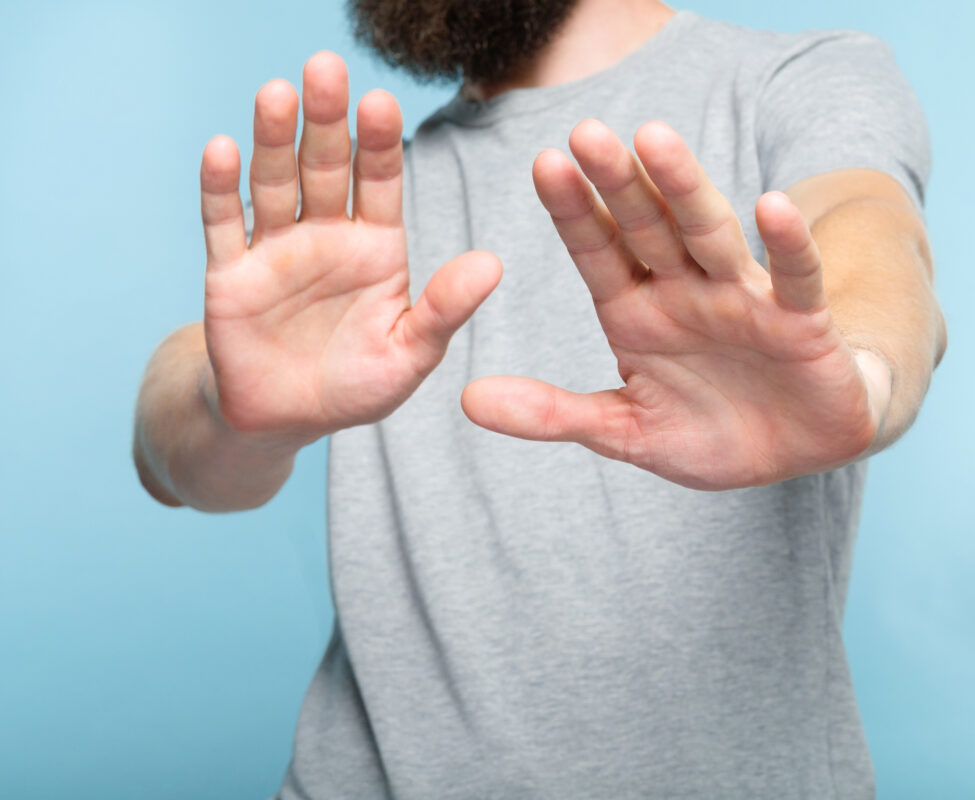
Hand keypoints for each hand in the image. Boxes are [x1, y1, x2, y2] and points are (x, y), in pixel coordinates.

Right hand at [200, 52, 500, 447]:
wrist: (288, 420)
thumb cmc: (358, 384)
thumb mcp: (412, 353)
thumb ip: (445, 309)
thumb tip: (493, 263)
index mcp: (376, 247)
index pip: (379, 182)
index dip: (378, 144)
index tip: (381, 101)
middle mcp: (326, 236)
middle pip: (324, 168)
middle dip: (326, 120)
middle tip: (326, 67)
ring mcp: (275, 250)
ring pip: (274, 184)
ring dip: (273, 139)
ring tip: (276, 93)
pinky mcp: (231, 275)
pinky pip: (223, 226)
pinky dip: (221, 189)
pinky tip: (223, 148)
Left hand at [461, 119, 888, 489]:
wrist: (797, 453)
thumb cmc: (711, 434)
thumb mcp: (625, 432)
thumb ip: (554, 414)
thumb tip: (467, 402)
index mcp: (637, 312)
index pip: (597, 251)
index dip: (572, 210)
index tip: (543, 163)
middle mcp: (685, 292)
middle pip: (646, 227)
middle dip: (617, 183)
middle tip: (585, 132)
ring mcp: (742, 299)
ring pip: (709, 235)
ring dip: (684, 189)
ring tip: (655, 139)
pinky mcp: (799, 321)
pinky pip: (793, 277)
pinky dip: (786, 245)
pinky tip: (772, 206)